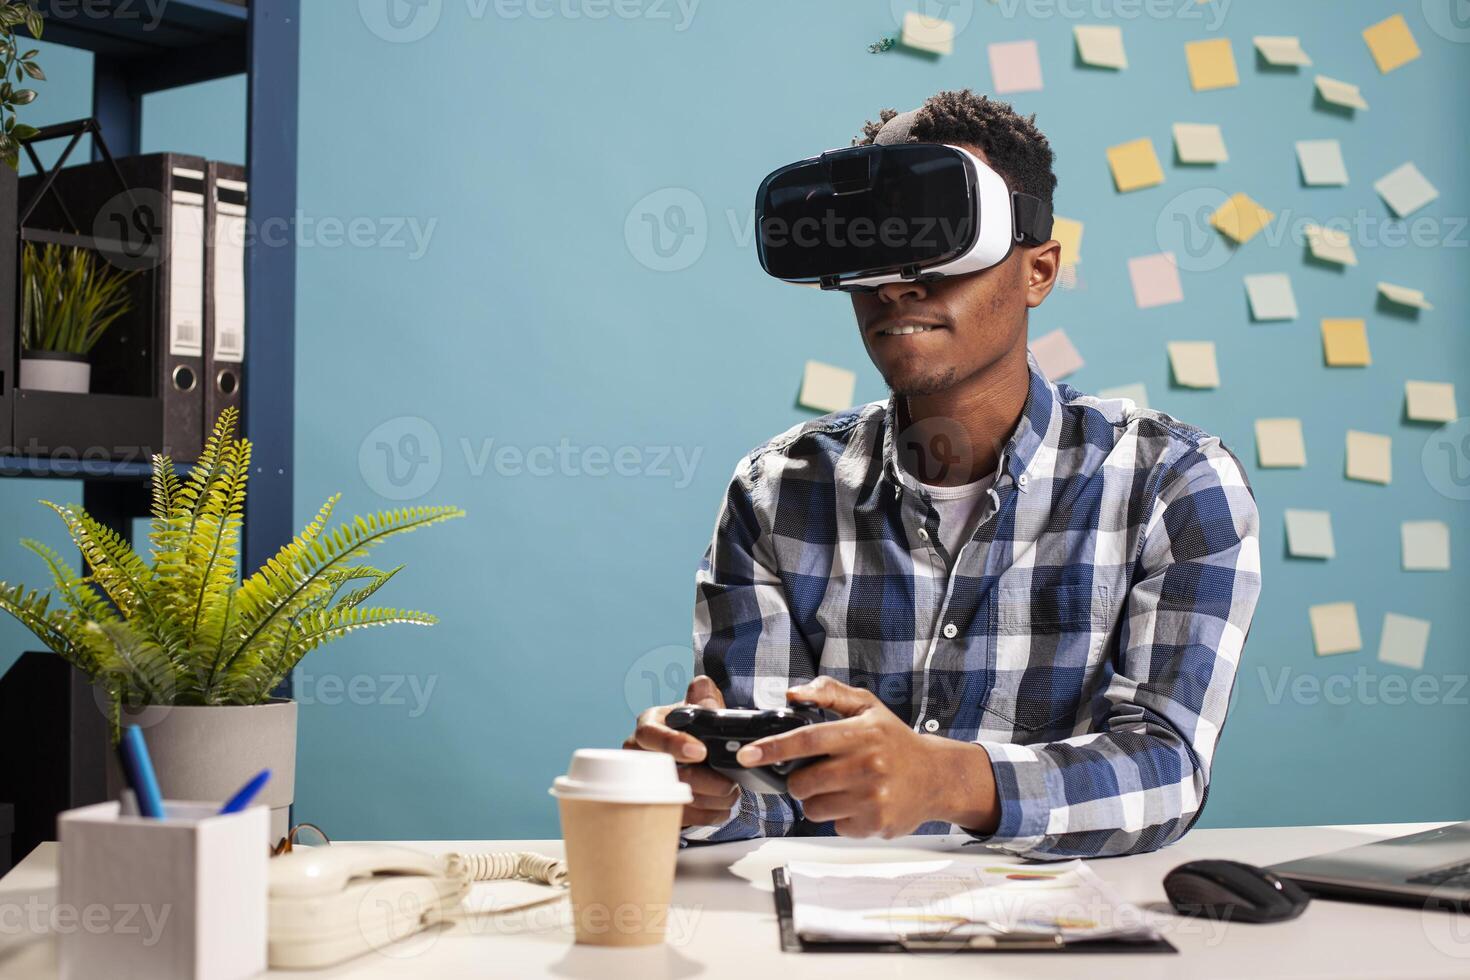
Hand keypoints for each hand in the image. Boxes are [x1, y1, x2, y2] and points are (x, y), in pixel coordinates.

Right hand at [624, 675, 741, 827]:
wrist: (691, 752)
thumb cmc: (691, 728)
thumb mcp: (700, 709)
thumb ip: (704, 698)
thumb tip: (701, 687)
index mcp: (649, 725)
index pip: (650, 734)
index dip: (673, 744)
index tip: (700, 752)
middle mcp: (640, 754)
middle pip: (661, 773)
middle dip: (700, 781)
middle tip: (727, 784)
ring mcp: (645, 782)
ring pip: (671, 798)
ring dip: (707, 801)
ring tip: (730, 795)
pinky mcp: (656, 805)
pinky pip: (677, 816)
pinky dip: (704, 815)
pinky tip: (721, 809)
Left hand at [734, 676, 999, 838]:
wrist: (936, 776)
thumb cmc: (895, 741)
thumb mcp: (867, 706)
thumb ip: (829, 693)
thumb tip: (792, 694)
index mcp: (860, 733)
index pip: (807, 739)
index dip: (773, 748)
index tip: (748, 754)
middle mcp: (866, 765)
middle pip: (803, 782)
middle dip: (798, 780)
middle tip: (816, 773)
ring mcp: (871, 798)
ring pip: (813, 808)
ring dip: (817, 800)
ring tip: (840, 788)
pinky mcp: (875, 823)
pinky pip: (834, 826)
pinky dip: (839, 816)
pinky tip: (858, 803)